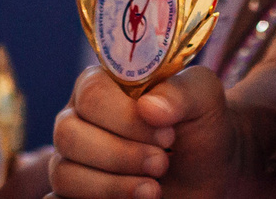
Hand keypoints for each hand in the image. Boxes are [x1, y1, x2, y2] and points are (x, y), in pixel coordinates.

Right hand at [50, 66, 244, 198]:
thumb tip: (149, 108)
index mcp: (102, 86)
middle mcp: (79, 120)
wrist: (211, 170)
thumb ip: (181, 92)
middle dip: (120, 155)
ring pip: (64, 174)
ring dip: (110, 187)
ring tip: (153, 191)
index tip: (168, 136)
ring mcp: (74, 161)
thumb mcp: (204, 97)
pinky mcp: (78, 195)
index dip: (126, 118)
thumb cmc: (202, 125)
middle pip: (68, 135)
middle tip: (161, 163)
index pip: (92, 94)